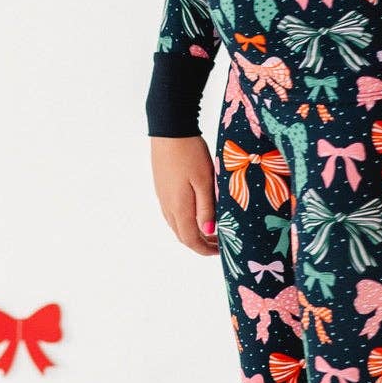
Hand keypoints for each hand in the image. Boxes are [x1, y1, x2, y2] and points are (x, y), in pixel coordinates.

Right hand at [149, 134, 219, 254]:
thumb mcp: (205, 181)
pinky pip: (172, 213)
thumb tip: (208, 231)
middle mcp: (168, 206)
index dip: (204, 250)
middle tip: (219, 242)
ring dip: (193, 232)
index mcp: (179, 207)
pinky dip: (186, 220)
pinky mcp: (162, 188)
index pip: (190, 239)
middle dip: (200, 243)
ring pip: (176, 225)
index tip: (219, 251)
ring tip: (211, 228)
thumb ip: (207, 208)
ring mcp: (163, 197)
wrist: (170, 131)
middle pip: (182, 235)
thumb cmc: (190, 154)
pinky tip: (197, 212)